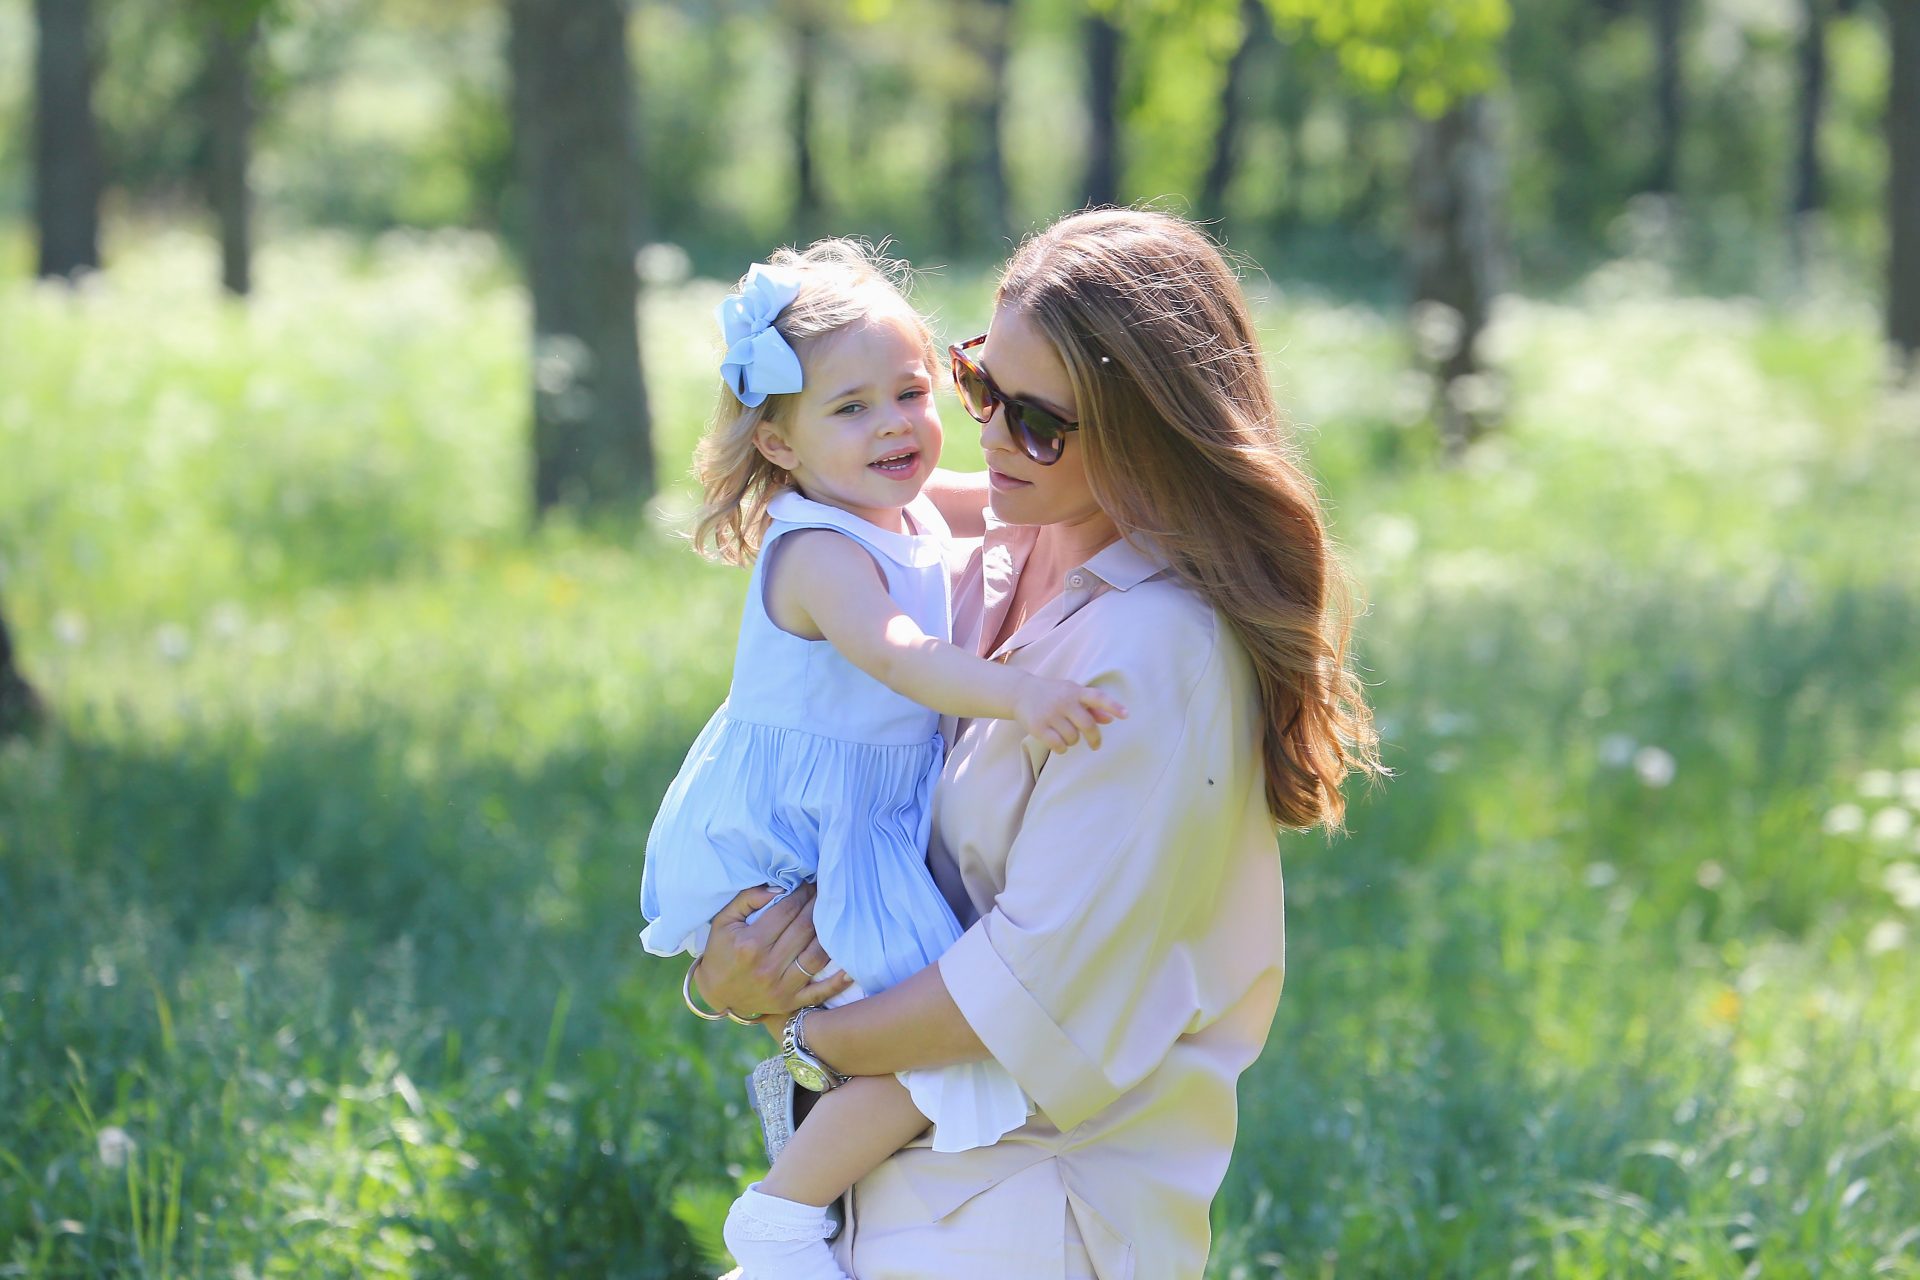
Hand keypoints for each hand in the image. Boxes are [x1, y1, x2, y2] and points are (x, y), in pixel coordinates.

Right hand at [694, 883, 852, 1024]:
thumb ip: (747, 899)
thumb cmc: (720, 951)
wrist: (716, 993)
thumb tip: (779, 888)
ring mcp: (781, 987)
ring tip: (836, 916)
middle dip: (818, 906)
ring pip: (816, 956)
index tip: (810, 883)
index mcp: (751, 944)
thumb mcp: (723, 921)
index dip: (802, 893)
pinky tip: (851, 967)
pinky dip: (838, 981)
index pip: (786, 910)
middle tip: (827, 892)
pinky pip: (820, 992)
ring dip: (830, 934)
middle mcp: (767, 966)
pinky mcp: (790, 1003)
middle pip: (805, 929)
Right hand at [1012, 677, 1126, 752]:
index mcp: (1075, 691)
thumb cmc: (1052, 694)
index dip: (1113, 706)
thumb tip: (1111, 719)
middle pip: (1087, 725)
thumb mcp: (1071, 693)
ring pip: (1073, 738)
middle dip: (1094, 738)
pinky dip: (1062, 749)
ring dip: (1073, 742)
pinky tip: (1059, 745)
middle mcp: (1064, 701)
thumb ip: (1091, 706)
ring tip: (1068, 736)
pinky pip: (1058, 746)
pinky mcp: (1038, 727)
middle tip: (1095, 745)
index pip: (1098, 698)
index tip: (1127, 715)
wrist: (1020, 692)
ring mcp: (1050, 714)